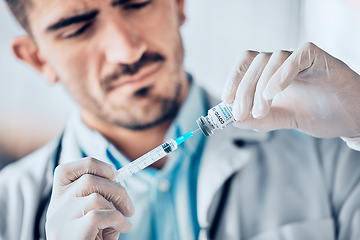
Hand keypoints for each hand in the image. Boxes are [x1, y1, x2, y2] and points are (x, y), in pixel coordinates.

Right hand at [46, 158, 133, 239]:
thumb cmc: (92, 238)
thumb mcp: (94, 214)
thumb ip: (102, 195)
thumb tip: (119, 179)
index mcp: (59, 198)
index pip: (67, 169)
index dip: (93, 165)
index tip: (112, 173)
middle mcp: (56, 206)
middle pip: (89, 180)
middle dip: (117, 189)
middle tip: (128, 206)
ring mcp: (61, 220)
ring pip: (96, 197)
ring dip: (118, 206)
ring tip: (123, 219)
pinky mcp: (71, 234)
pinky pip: (101, 215)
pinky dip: (118, 219)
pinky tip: (123, 228)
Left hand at [221, 42, 359, 138]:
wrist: (351, 119)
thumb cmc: (318, 115)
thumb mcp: (281, 119)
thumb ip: (258, 119)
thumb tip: (231, 119)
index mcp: (273, 73)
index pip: (247, 64)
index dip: (234, 78)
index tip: (226, 100)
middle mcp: (284, 62)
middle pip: (255, 62)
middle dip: (244, 90)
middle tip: (241, 113)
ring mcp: (302, 59)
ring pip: (272, 59)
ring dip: (260, 88)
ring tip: (261, 112)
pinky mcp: (320, 59)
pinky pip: (298, 56)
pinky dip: (283, 73)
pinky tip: (274, 93)